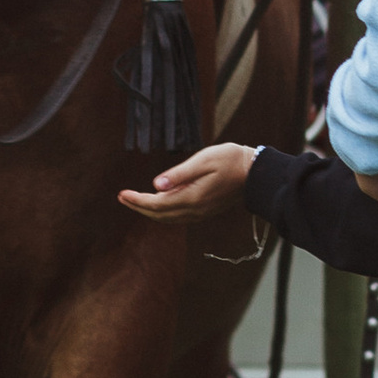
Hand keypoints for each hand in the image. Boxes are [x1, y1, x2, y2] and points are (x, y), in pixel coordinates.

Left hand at [119, 142, 256, 221]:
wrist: (256, 173)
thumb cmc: (230, 160)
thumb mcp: (203, 160)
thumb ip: (179, 174)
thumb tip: (156, 185)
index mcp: (192, 198)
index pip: (156, 204)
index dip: (137, 200)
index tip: (121, 194)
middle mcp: (195, 210)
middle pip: (159, 214)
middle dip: (139, 206)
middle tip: (122, 197)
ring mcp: (201, 213)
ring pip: (168, 218)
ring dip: (150, 211)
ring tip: (134, 200)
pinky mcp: (205, 211)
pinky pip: (178, 216)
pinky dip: (163, 212)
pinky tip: (159, 203)